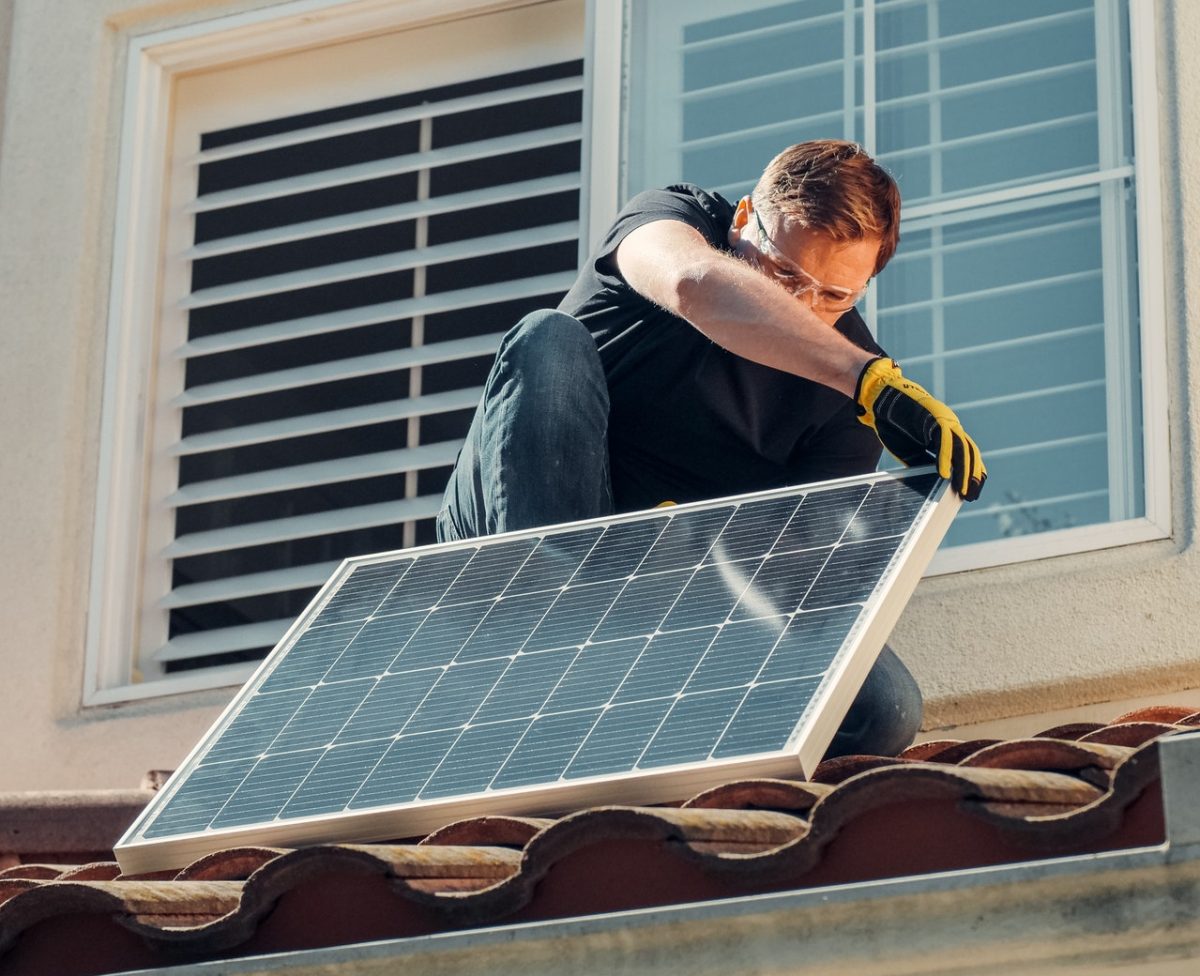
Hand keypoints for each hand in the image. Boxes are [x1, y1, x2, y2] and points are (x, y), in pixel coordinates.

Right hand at [854, 357, 986, 500]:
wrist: (883, 399)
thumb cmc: (895, 425)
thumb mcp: (911, 451)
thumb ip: (924, 462)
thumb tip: (935, 482)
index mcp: (946, 436)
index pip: (965, 457)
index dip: (969, 474)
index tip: (971, 493)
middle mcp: (950, 428)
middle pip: (969, 454)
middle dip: (971, 476)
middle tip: (971, 496)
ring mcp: (945, 421)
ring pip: (962, 448)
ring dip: (964, 470)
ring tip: (963, 489)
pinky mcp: (936, 418)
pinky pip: (944, 440)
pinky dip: (945, 458)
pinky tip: (944, 474)